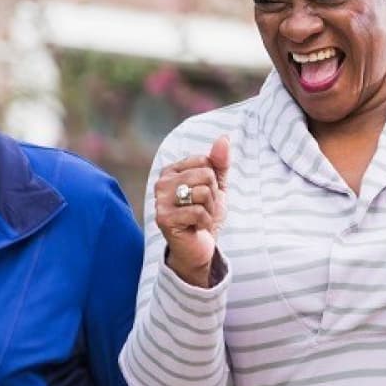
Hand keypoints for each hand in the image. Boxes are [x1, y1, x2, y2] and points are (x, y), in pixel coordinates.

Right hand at [156, 136, 229, 288]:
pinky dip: (205, 222)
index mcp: (171, 171)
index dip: (213, 180)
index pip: (205, 161)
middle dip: (212, 196)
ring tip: (200, 219)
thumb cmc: (205, 216)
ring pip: (202, 192)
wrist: (199, 248)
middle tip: (203, 210)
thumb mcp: (217, 187)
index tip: (205, 196)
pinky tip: (196, 228)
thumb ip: (220, 163)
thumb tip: (224, 138)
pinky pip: (198, 212)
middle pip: (205, 175)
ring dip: (209, 210)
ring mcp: (160, 201)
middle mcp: (162, 183)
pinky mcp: (164, 219)